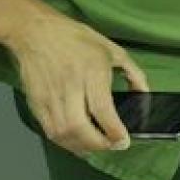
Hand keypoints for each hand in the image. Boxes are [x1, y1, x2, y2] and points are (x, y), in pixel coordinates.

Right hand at [4, 9, 149, 156]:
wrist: (35, 32)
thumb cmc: (76, 39)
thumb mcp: (112, 50)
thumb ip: (133, 73)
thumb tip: (144, 94)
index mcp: (91, 72)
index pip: (101, 109)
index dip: (113, 130)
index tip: (123, 140)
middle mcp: (69, 87)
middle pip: (80, 127)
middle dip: (98, 144)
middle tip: (112, 146)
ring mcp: (49, 97)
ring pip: (63, 133)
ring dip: (82, 147)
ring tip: (97, 147)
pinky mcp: (35, 103)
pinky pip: (49, 131)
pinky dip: (65, 142)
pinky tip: (78, 142)